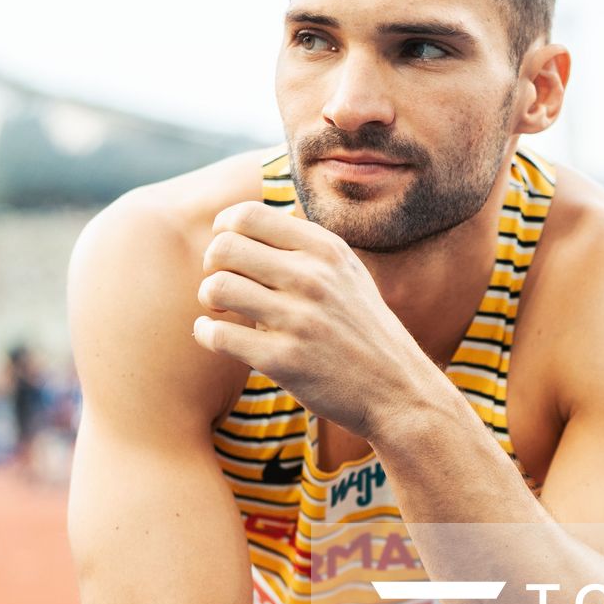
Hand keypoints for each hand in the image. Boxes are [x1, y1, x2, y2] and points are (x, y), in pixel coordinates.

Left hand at [192, 200, 439, 439]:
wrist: (396, 389)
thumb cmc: (361, 328)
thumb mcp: (346, 272)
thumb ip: (304, 246)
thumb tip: (244, 224)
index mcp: (324, 249)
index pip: (246, 215)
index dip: (224, 231)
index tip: (228, 252)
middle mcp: (312, 278)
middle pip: (224, 247)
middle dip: (212, 265)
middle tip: (223, 284)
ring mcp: (298, 320)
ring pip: (216, 287)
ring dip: (208, 299)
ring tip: (222, 310)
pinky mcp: (283, 360)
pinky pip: (218, 334)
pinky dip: (206, 333)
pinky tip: (216, 335)